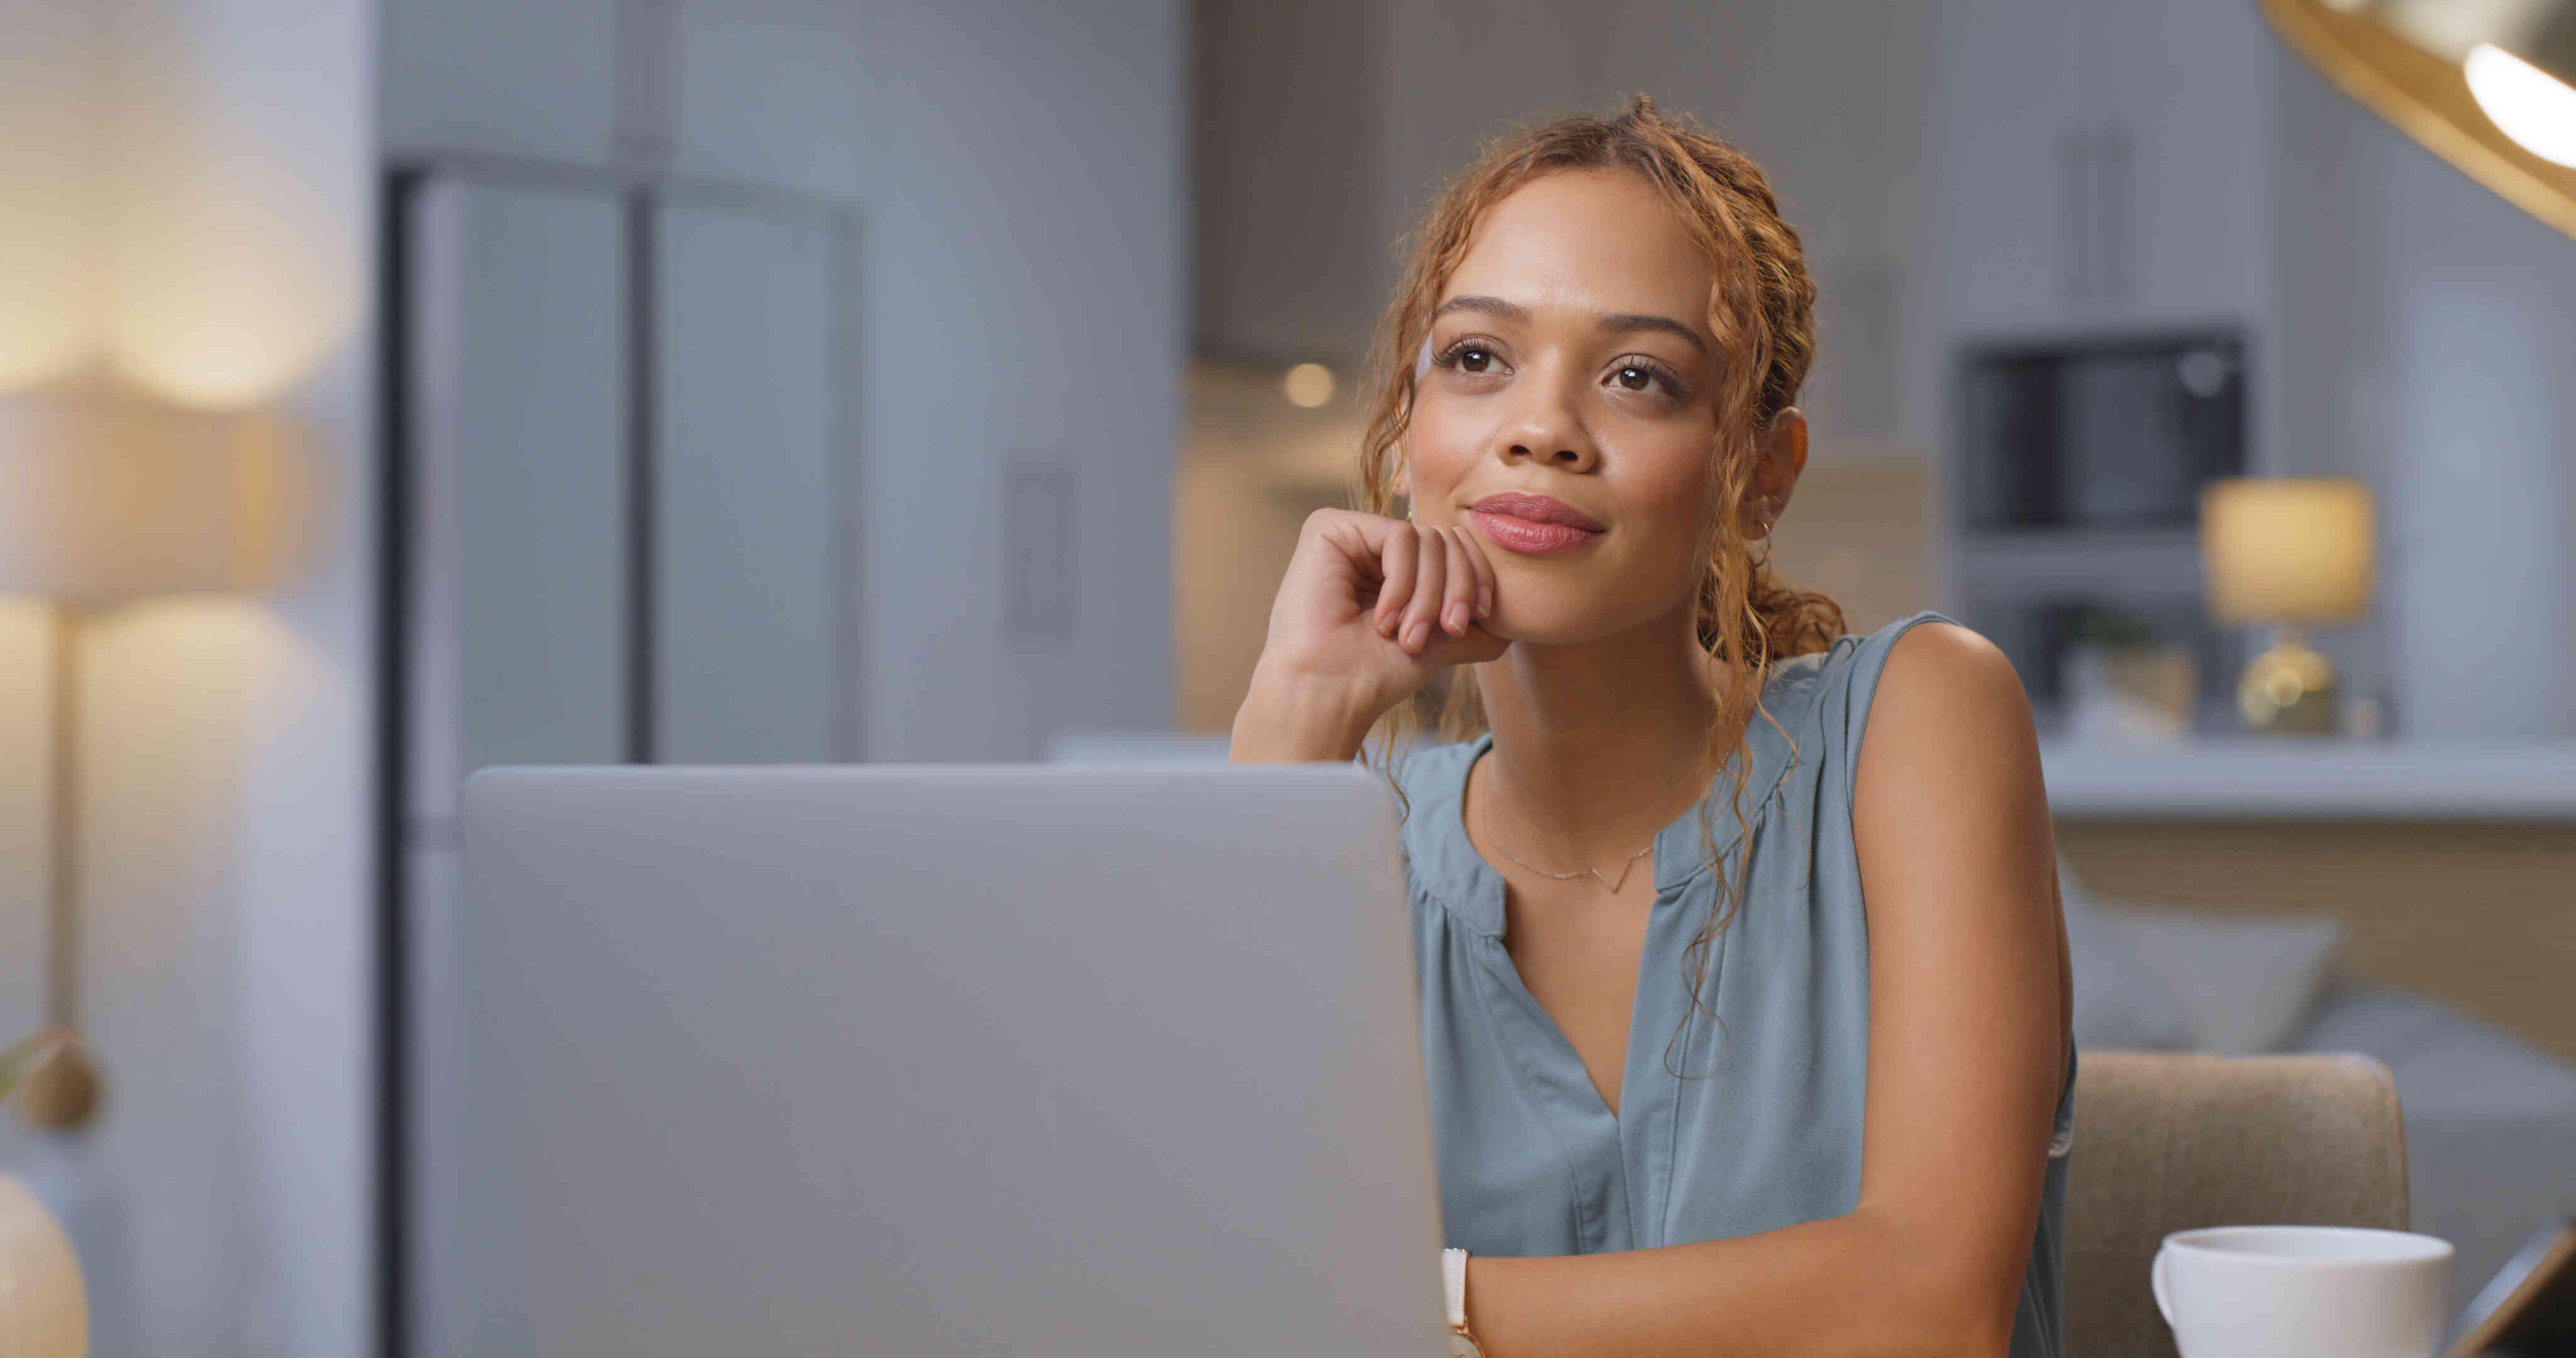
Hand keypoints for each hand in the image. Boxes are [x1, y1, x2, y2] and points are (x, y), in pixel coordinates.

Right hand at [1231, 509, 1509, 761]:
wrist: (1330, 693)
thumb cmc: (1376, 675)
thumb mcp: (1442, 643)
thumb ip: (1474, 623)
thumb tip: (1517, 621)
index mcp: (1394, 565)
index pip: (1454, 546)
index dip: (1476, 577)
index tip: (1477, 618)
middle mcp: (1371, 544)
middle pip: (1445, 538)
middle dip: (1456, 587)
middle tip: (1447, 631)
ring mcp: (1351, 534)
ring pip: (1427, 538)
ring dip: (1428, 595)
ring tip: (1409, 636)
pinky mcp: (1329, 528)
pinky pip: (1399, 537)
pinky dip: (1403, 583)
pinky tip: (1383, 620)